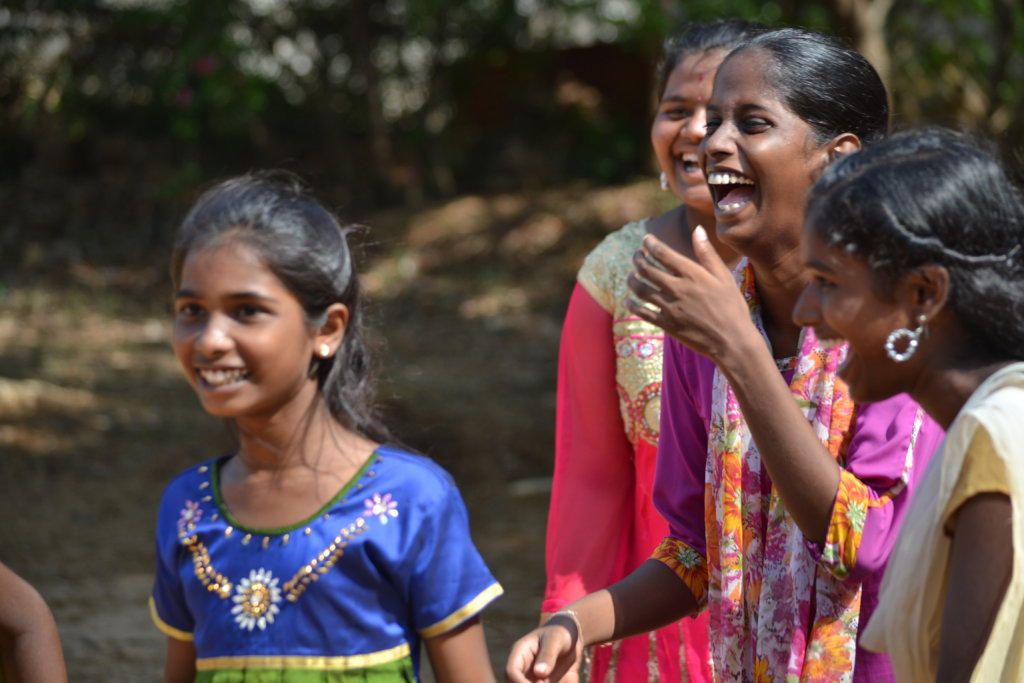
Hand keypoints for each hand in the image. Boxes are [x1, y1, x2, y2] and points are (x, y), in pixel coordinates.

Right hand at [505, 617, 581, 682]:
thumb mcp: (556, 640)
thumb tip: (539, 673)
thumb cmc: (561, 632)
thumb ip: (548, 655)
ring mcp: (532, 677)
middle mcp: (523, 667)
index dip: (519, 682)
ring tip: (553, 682)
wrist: (571, 635)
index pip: (511, 671)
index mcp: (520, 653)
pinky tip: (561, 682)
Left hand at [626, 227, 751, 359]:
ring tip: (630, 275)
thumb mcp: (724, 277)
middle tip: (636, 255)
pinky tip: (628, 301)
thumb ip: (707, 253)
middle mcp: (679, 289)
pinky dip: (633, 306)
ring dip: (632, 280)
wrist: (733, 342)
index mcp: (693, 275)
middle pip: (648, 270)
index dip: (650, 244)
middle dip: (638, 259)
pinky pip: (644, 313)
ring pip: (642, 290)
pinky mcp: (668, 325)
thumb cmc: (732, 307)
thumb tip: (697, 230)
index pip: (663, 253)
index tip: (646, 239)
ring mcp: (671, 308)